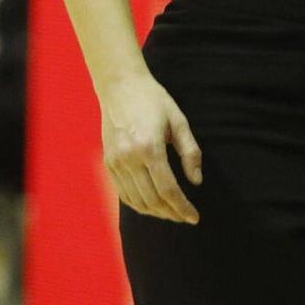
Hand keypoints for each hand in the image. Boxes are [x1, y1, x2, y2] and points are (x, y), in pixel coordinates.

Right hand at [101, 71, 202, 223]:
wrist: (121, 87)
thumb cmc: (154, 101)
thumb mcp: (179, 121)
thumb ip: (190, 152)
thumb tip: (196, 181)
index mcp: (150, 148)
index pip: (168, 189)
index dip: (182, 207)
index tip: (194, 217)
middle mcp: (130, 159)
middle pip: (152, 200)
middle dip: (171, 213)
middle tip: (186, 217)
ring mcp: (116, 163)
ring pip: (137, 201)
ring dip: (156, 212)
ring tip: (172, 213)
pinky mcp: (109, 164)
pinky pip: (124, 194)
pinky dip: (138, 205)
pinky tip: (152, 205)